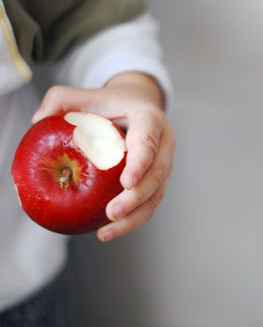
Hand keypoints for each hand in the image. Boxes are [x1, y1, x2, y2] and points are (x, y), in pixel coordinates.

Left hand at [32, 72, 175, 240]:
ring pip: (156, 194)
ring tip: (106, 232)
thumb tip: (37, 120)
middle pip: (157, 174)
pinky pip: (149, 202)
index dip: (141, 162)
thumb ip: (61, 99)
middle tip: (111, 213)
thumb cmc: (110, 104)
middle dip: (136, 198)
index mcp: (149, 118)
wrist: (136, 107)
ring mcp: (162, 163)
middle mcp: (163, 142)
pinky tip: (109, 229)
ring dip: (135, 216)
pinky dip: (132, 218)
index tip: (126, 183)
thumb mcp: (87, 94)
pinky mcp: (157, 179)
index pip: (149, 139)